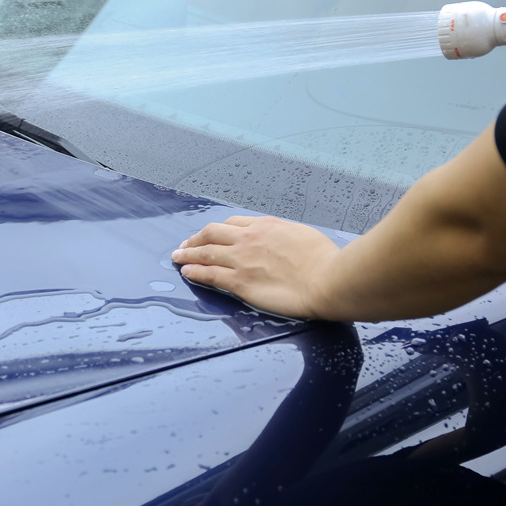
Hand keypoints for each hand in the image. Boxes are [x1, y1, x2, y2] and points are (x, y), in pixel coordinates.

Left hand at [171, 215, 341, 318]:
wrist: (328, 279)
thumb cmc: (325, 260)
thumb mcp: (302, 235)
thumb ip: (284, 236)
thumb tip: (281, 240)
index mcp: (265, 226)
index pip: (233, 223)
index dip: (218, 230)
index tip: (211, 235)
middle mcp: (249, 239)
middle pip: (212, 233)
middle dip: (195, 239)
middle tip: (185, 244)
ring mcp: (242, 260)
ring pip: (205, 253)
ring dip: (187, 254)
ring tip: (177, 257)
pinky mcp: (240, 282)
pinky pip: (209, 274)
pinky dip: (194, 271)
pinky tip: (186, 272)